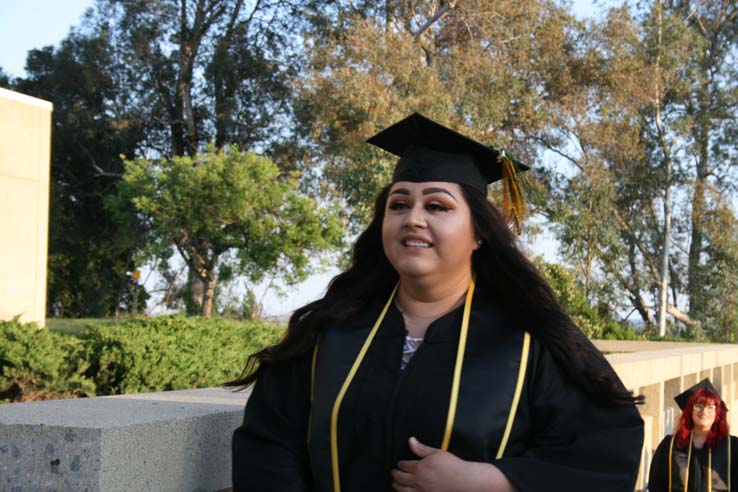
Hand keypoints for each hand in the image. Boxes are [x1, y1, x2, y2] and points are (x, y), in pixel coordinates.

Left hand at [391, 437, 515, 491]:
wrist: (463, 480)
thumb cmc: (451, 466)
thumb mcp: (436, 453)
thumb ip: (421, 448)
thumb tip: (411, 440)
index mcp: (419, 467)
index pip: (404, 465)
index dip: (400, 464)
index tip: (399, 463)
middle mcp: (418, 480)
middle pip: (400, 478)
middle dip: (395, 474)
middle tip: (394, 473)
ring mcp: (421, 491)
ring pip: (402, 489)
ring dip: (397, 486)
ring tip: (395, 484)